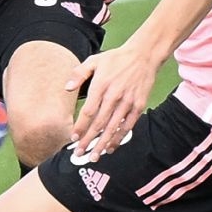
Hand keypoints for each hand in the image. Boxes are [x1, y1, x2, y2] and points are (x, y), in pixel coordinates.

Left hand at [65, 43, 162, 161]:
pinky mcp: (139, 105)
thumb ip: (79, 73)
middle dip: (89, 140)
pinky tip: (111, 147)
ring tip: (94, 156)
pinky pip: (128, 126)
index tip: (73, 137)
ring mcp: (128, 102)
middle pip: (99, 123)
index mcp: (101, 85)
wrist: (144, 55)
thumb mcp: (94, 60)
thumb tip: (67, 88)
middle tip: (80, 153)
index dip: (81, 126)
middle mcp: (114, 95)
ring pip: (114, 127)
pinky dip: (120, 138)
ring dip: (103, 143)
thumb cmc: (116, 58)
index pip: (89, 111)